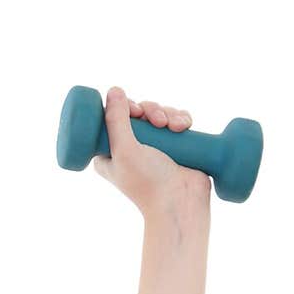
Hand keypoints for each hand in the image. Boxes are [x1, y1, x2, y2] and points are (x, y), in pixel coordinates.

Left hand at [94, 86, 210, 218]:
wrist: (180, 203)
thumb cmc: (147, 182)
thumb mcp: (124, 149)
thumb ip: (116, 120)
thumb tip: (113, 90)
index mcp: (109, 153)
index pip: (113, 118)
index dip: (125, 108)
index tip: (135, 112)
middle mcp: (130, 149)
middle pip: (138, 112)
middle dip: (151, 110)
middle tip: (158, 121)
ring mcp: (154, 147)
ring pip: (159, 113)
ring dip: (168, 113)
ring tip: (174, 128)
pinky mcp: (175, 146)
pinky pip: (176, 120)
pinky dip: (181, 119)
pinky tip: (184, 126)